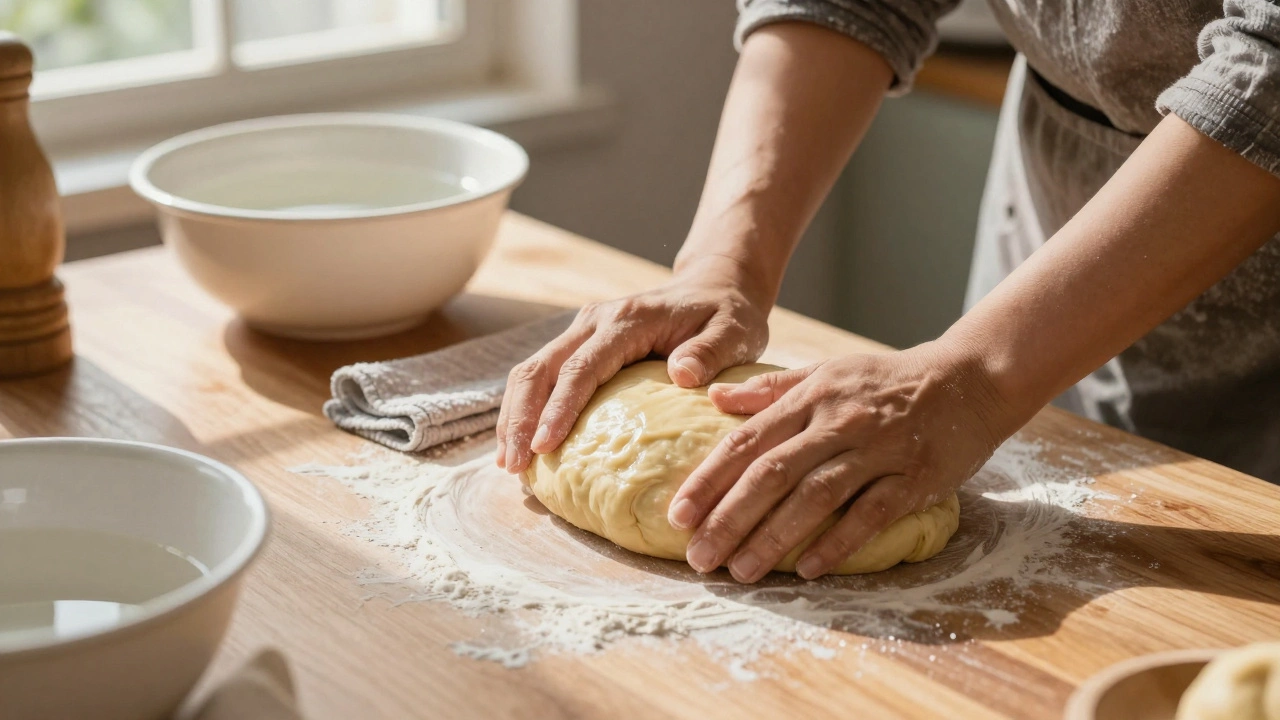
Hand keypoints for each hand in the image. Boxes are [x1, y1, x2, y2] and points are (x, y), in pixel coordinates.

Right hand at [496, 257, 771, 474]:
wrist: (714, 287)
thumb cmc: (727, 316)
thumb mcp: (735, 331)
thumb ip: (712, 351)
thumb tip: (683, 374)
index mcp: (628, 320)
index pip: (582, 367)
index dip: (559, 408)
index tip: (544, 447)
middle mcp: (595, 321)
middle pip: (541, 368)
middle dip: (520, 417)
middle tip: (513, 465)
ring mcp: (582, 331)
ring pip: (532, 371)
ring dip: (514, 415)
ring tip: (510, 464)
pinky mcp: (579, 345)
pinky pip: (542, 376)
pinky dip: (526, 410)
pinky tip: (525, 445)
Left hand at [666, 343, 1018, 581]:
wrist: (970, 378)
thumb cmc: (889, 380)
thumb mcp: (828, 371)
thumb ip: (772, 389)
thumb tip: (714, 400)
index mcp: (811, 396)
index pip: (748, 440)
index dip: (710, 478)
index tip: (678, 514)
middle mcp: (839, 421)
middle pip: (773, 472)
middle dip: (729, 517)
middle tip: (698, 556)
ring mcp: (877, 450)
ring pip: (816, 496)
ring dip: (773, 536)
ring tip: (740, 570)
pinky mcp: (914, 477)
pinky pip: (870, 513)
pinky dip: (837, 541)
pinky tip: (806, 568)